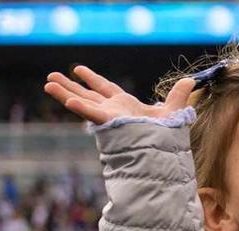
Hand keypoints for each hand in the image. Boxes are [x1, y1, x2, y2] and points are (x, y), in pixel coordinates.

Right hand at [44, 65, 194, 125]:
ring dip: (65, 94)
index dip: (92, 78)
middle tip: (50, 76)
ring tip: (47, 84)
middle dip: (70, 86)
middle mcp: (113, 111)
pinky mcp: (110, 125)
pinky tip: (69, 101)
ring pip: (83, 103)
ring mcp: (109, 118)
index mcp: (124, 105)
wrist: (165, 152)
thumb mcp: (174, 111)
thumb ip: (178, 95)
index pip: (105, 88)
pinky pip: (93, 115)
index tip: (78, 69)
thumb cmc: (168, 137)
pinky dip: (82, 108)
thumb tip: (192, 81)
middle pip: (87, 94)